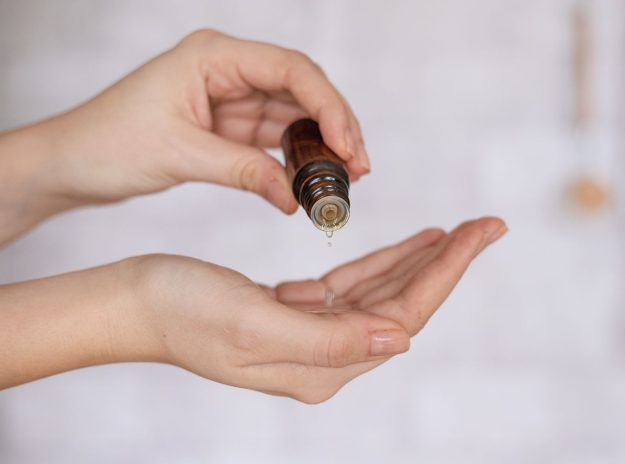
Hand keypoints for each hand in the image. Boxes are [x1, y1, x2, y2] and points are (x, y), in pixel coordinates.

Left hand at [1, 30, 367, 231]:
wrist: (73, 162)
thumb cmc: (108, 143)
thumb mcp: (180, 155)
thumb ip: (243, 171)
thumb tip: (295, 197)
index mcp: (213, 55)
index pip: (290, 70)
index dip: (329, 106)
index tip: (349, 146)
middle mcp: (228, 70)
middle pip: (302, 90)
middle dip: (336, 127)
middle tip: (358, 168)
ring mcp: (231, 97)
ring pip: (294, 115)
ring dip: (321, 145)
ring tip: (345, 180)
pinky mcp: (229, 125)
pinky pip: (275, 138)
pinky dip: (296, 159)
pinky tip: (314, 179)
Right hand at [129, 217, 504, 402]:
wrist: (137, 302)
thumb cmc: (181, 311)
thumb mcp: (253, 324)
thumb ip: (329, 341)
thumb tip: (400, 342)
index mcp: (320, 368)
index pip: (402, 318)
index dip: (445, 275)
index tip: (479, 233)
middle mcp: (324, 357)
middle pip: (403, 306)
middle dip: (447, 263)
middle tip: (487, 224)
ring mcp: (312, 334)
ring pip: (383, 293)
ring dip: (421, 260)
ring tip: (459, 230)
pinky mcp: (298, 310)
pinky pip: (354, 284)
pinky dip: (384, 261)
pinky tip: (410, 244)